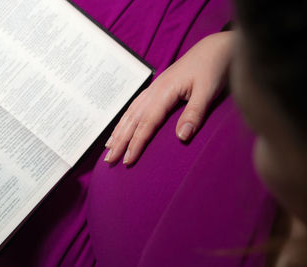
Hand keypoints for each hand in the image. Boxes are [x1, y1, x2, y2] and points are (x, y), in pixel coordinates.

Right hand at [104, 31, 233, 164]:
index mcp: (164, 92)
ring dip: (119, 130)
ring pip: (131, 112)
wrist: (215, 47)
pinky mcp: (157, 88)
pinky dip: (126, 119)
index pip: (146, 123)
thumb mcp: (208, 91)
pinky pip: (135, 106)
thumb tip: (181, 137)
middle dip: (120, 141)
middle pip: (133, 119)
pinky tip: (122, 126)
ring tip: (109, 146)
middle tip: (109, 160)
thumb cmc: (213, 68)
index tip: (127, 160)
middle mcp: (154, 91)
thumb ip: (194, 113)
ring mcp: (154, 88)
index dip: (136, 143)